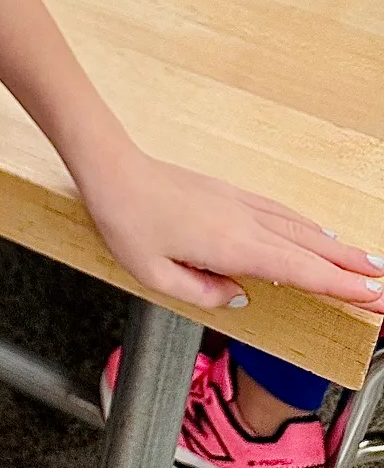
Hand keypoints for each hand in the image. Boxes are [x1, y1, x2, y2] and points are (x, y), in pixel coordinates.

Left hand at [77, 142, 383, 314]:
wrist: (111, 170)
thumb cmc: (125, 220)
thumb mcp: (154, 274)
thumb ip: (201, 293)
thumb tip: (237, 296)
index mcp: (232, 245)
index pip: (299, 270)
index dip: (339, 286)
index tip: (371, 297)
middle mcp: (243, 221)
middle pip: (310, 247)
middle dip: (350, 268)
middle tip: (381, 285)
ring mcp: (237, 202)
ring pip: (298, 227)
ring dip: (334, 246)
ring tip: (363, 261)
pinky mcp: (226, 192)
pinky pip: (278, 211)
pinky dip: (304, 225)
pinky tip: (313, 231)